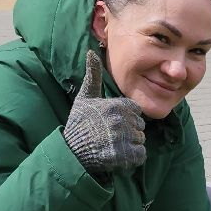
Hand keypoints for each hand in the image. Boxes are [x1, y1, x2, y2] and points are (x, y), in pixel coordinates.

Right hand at [63, 50, 145, 176]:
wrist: (70, 151)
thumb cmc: (79, 123)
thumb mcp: (85, 96)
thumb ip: (93, 75)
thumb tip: (91, 52)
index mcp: (116, 105)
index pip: (136, 111)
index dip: (126, 118)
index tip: (112, 122)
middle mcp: (121, 120)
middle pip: (139, 126)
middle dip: (129, 132)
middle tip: (110, 136)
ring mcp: (122, 139)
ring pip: (140, 140)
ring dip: (129, 145)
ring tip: (112, 145)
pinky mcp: (122, 156)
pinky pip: (140, 155)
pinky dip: (132, 158)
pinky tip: (118, 155)